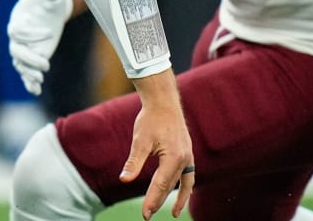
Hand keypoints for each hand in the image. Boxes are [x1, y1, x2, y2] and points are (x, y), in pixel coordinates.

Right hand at [7, 0, 71, 95]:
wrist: (52, 7)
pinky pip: (27, 72)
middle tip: (46, 63)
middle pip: (16, 51)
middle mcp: (17, 36)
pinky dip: (30, 82)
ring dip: (28, 73)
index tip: (51, 33)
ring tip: (40, 80)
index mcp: (17, 19)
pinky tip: (36, 91)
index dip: (31, 34)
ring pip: (20, 64)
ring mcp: (25, 48)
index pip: (17, 31)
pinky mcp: (33, 56)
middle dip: (29, 59)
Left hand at [119, 78, 193, 219]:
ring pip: (183, 182)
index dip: (152, 201)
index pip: (161, 185)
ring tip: (173, 213)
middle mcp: (184, 158)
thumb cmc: (150, 119)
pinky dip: (185, 186)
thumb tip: (124, 180)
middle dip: (159, 202)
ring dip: (178, 198)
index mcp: (173, 157)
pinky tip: (182, 193)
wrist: (164, 102)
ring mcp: (188, 156)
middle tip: (147, 216)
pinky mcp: (187, 153)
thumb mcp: (140, 141)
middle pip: (171, 186)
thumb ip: (134, 162)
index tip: (145, 215)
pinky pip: (188, 175)